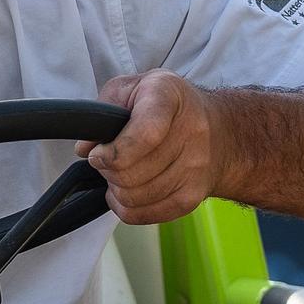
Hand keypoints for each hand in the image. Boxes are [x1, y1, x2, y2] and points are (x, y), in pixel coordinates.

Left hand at [76, 72, 217, 224]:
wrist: (218, 130)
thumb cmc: (166, 106)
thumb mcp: (131, 89)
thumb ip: (102, 111)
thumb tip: (85, 149)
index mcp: (168, 97)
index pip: (145, 135)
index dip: (114, 153)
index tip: (97, 154)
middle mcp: (190, 132)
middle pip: (132, 174)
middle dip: (107, 171)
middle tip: (107, 160)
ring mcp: (195, 168)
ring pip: (135, 197)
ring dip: (116, 189)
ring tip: (120, 172)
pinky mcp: (192, 196)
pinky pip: (146, 215)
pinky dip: (126, 208)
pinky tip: (125, 192)